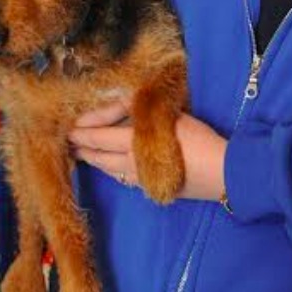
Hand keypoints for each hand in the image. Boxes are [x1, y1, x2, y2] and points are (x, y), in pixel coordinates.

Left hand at [68, 99, 227, 201]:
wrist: (222, 173)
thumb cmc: (198, 139)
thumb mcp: (168, 114)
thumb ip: (139, 108)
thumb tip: (115, 104)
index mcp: (133, 143)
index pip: (98, 136)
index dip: (83, 131)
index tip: (69, 126)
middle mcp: (130, 164)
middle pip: (98, 156)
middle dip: (81, 147)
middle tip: (68, 141)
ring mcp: (139, 179)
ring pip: (108, 170)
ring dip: (93, 160)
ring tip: (82, 153)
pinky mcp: (150, 187)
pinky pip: (122, 178)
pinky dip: (110, 171)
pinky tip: (109, 168)